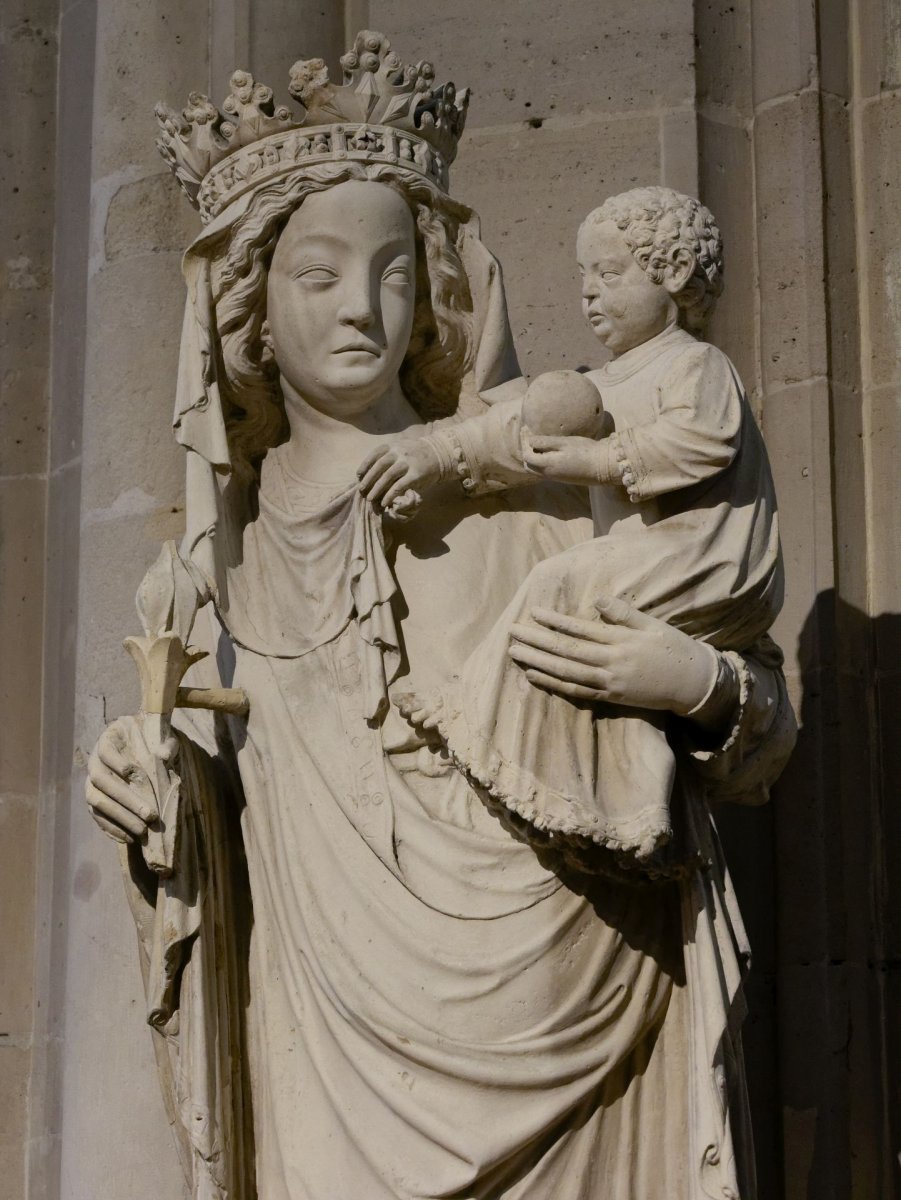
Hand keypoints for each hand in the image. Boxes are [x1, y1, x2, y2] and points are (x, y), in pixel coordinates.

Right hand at [85, 716, 176, 843]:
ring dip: (120, 818)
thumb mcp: (162, 737)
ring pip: (98, 802)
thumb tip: (164, 756)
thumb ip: (166, 744)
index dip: (117, 762)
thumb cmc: (151, 740)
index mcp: (107, 742)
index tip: (134, 773)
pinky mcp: (93, 802)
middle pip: (102, 782)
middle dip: (126, 800)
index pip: (106, 751)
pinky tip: (129, 838)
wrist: (137, 749)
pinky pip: (97, 817)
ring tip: (142, 831)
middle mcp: (94, 763)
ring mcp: (91, 784)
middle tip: (150, 815)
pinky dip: (112, 828)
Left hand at [357, 440, 443, 509]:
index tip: (358, 475)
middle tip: (361, 490)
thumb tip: (372, 474)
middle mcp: (399, 452)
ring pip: (387, 477)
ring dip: (377, 489)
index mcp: (394, 446)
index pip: (375, 454)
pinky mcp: (415, 475)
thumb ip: (390, 457)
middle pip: (379, 466)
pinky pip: (399, 486)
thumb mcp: (402, 448)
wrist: (439, 454)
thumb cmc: (417, 454)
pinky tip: (384, 502)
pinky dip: (390, 495)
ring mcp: (408, 463)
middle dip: (368, 479)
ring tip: (370, 499)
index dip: (365, 465)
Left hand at [508, 596, 718, 715]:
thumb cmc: (673, 648)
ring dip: (537, 662)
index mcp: (620, 641)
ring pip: (565, 672)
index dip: (554, 622)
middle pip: (565, 651)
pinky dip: (553, 683)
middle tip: (511, 632)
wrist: (692, 683)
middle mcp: (610, 662)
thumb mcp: (652, 625)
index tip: (532, 613)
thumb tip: (597, 601)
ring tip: (515, 653)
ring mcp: (608, 682)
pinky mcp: (609, 697)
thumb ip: (623, 613)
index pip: (579, 630)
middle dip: (536, 641)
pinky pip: (575, 690)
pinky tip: (534, 675)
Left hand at [521, 428, 602, 485]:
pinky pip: (544, 470)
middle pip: (528, 464)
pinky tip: (545, 451)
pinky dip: (539, 461)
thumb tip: (529, 440)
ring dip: (532, 456)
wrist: (603, 467)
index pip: (527, 454)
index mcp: (547, 465)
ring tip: (535, 442)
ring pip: (535, 469)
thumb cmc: (585, 451)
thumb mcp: (565, 443)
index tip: (526, 428)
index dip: (524, 441)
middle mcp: (548, 474)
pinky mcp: (562, 477)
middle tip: (528, 435)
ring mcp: (555, 477)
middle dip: (525, 449)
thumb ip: (546, 442)